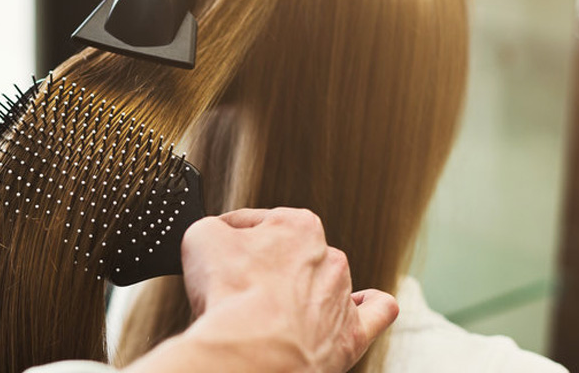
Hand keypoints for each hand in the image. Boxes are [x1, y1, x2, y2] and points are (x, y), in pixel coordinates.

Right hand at [172, 208, 398, 371]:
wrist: (253, 355)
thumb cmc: (231, 295)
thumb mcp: (202, 237)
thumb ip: (214, 226)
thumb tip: (217, 233)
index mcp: (299, 226)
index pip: (257, 223)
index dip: (230, 238)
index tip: (217, 255)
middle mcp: (329, 258)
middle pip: (291, 256)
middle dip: (266, 269)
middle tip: (237, 290)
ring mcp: (342, 298)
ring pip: (326, 284)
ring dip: (301, 293)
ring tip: (271, 316)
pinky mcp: (351, 336)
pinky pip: (376, 313)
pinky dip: (367, 309)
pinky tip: (355, 308)